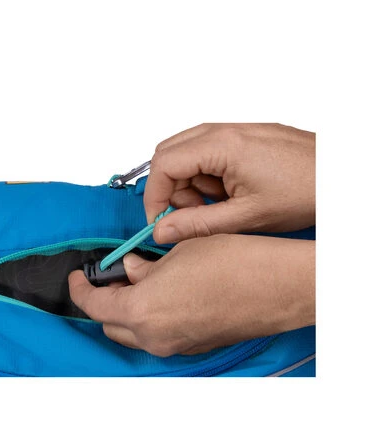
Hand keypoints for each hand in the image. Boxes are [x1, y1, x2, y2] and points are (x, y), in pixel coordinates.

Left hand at [68, 235, 314, 356]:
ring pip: (135, 332)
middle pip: (111, 323)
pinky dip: (152, 318)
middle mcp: (154, 337)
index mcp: (141, 312)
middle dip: (106, 300)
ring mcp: (176, 345)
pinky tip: (166, 293)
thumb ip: (145, 266)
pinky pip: (159, 335)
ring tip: (141, 280)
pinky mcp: (195, 346)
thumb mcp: (179, 252)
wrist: (280, 286)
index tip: (78, 275)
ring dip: (129, 310)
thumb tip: (131, 269)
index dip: (80, 288)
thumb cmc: (233, 263)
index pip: (93, 304)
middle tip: (113, 275)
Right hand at [145, 123, 314, 242]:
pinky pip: (208, 155)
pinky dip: (209, 178)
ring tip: (219, 206)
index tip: (160, 221)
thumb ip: (198, 224)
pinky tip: (230, 195)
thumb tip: (164, 230)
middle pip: (170, 156)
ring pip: (187, 155)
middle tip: (190, 215)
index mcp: (221, 145)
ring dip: (192, 185)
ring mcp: (234, 132)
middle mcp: (224, 131)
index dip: (155, 197)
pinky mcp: (243, 139)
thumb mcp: (246, 217)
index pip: (163, 165)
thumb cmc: (308, 190)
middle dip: (172, 190)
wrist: (344, 177)